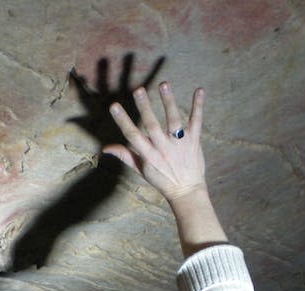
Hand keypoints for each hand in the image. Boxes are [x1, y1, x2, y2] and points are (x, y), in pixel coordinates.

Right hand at [103, 82, 205, 201]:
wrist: (187, 192)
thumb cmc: (162, 180)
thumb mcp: (141, 170)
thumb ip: (125, 155)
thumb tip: (105, 148)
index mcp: (149, 156)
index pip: (133, 136)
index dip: (123, 121)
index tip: (114, 106)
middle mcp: (163, 149)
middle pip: (152, 125)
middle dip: (145, 107)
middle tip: (138, 90)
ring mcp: (180, 144)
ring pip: (174, 121)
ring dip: (169, 102)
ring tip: (163, 84)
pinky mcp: (194, 142)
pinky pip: (197, 122)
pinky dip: (198, 106)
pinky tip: (199, 90)